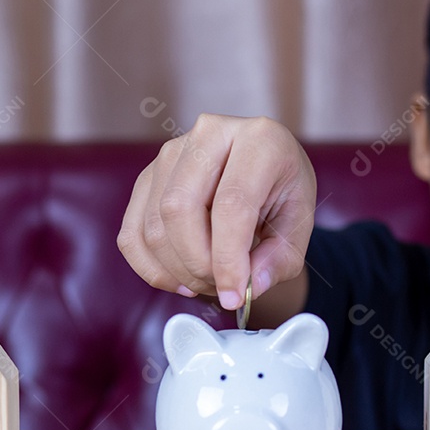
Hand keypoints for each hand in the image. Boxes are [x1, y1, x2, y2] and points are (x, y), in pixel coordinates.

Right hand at [118, 114, 315, 309]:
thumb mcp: (298, 226)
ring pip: (153, 225)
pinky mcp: (147, 177)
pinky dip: (151, 268)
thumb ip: (279, 259)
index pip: (230, 203)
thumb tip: (247, 286)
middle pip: (180, 209)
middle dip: (198, 264)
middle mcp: (210, 133)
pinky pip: (132, 234)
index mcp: (259, 139)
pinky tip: (179, 279)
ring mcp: (171, 152)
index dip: (228, 258)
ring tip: (207, 281)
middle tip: (221, 288)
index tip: (234, 295)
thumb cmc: (283, 193)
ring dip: (177, 270)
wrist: (264, 173)